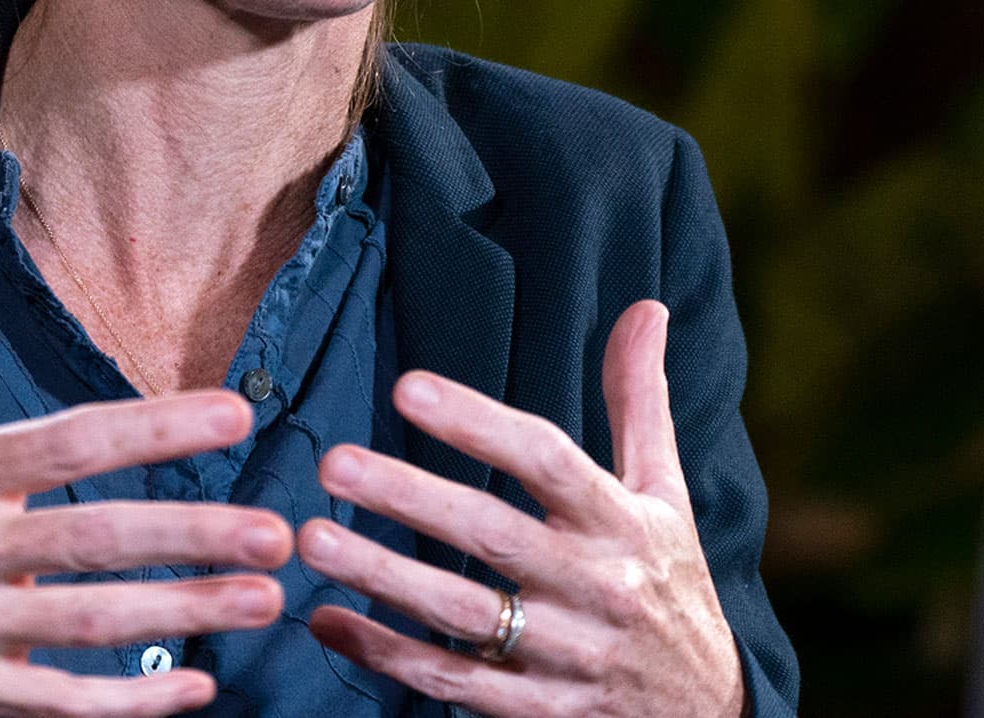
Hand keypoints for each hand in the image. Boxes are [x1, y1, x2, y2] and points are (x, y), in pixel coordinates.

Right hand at [0, 249, 294, 717]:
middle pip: (94, 541)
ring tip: (262, 600)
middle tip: (276, 534)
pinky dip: (128, 701)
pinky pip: (57, 704)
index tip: (234, 414)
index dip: (155, 427)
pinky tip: (192, 687)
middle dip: (192, 537)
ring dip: (184, 614)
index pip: (67, 444)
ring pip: (91, 626)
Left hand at [297, 300, 744, 717]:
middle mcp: (599, 588)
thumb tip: (645, 306)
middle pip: (496, 536)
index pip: (550, 462)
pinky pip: (455, 684)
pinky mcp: (543, 714)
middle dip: (412, 497)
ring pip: (465, 615)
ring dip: (384, 578)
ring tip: (312, 541)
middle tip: (334, 462)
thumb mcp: (666, 498)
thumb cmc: (671, 587)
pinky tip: (327, 621)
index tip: (409, 387)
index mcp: (624, 524)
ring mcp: (570, 657)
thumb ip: (640, 403)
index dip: (481, 424)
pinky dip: (387, 655)